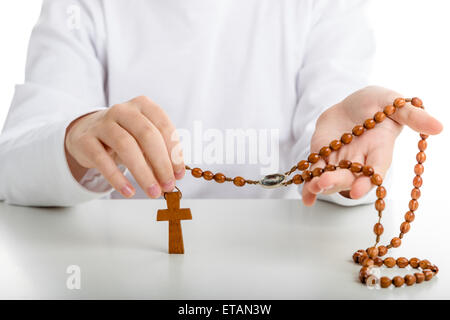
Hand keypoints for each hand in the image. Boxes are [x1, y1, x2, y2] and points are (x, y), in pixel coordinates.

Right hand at [65, 96, 184, 197]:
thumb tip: (174, 175)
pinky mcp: (85, 140)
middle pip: (147, 135)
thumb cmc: (124, 135)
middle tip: (168, 185)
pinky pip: (102, 160)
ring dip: (143, 173)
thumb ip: (161, 152)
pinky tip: (129, 191)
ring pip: (126, 146)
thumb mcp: (144, 138)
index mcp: (143, 105)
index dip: (174, 152)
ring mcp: (102, 123)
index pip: (163, 126)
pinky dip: (117, 178)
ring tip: (152, 191)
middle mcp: (123, 110)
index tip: (179, 174)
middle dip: (161, 164)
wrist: (87, 133)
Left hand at [302, 86, 442, 205]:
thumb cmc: (376, 103)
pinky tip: (304, 197)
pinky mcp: (323, 159)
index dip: (368, 181)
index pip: (375, 169)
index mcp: (379, 150)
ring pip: (331, 178)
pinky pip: (315, 175)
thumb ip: (411, 115)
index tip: (359, 190)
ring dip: (319, 185)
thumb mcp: (393, 102)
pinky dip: (308, 187)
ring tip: (311, 187)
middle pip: (350, 177)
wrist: (350, 105)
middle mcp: (360, 161)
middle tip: (324, 182)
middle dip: (337, 181)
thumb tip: (438, 126)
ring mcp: (340, 162)